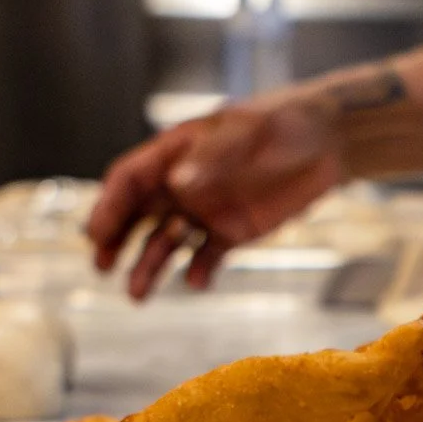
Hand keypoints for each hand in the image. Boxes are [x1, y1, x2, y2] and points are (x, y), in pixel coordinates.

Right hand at [87, 90, 344, 299]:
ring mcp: (206, 211)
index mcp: (176, 153)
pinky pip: (207, 256)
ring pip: (166, 242)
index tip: (97, 233)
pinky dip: (199, 271)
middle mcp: (182, 185)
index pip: (129, 180)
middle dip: (116, 240)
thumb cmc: (281, 125)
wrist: (325, 142)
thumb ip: (214, 158)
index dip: (110, 205)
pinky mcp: (232, 232)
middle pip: (137, 215)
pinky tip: (195, 282)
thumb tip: (178, 184)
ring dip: (150, 267)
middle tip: (102, 267)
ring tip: (137, 296)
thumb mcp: (249, 133)